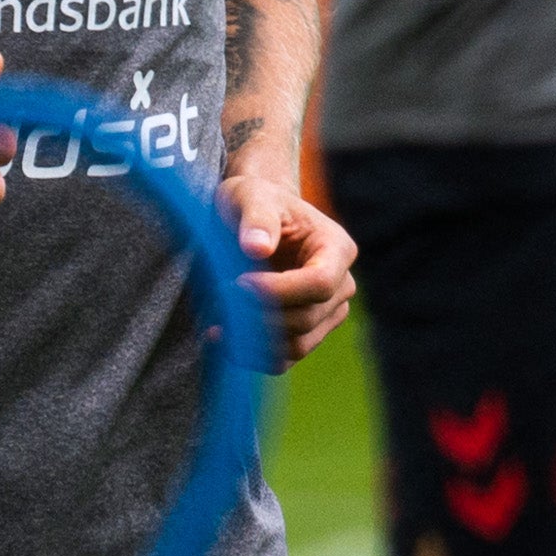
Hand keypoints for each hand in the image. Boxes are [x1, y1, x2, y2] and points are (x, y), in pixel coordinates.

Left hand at [217, 172, 355, 362]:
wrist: (252, 220)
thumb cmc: (255, 200)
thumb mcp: (251, 195)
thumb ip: (256, 217)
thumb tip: (257, 248)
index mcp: (336, 249)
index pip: (320, 283)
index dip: (280, 291)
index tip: (239, 283)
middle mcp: (340, 286)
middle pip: (306, 318)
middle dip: (259, 314)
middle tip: (218, 296)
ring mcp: (326, 315)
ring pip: (295, 345)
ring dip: (253, 340)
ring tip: (215, 321)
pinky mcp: (304, 335)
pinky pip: (282, 360)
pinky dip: (250, 355)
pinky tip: (220, 337)